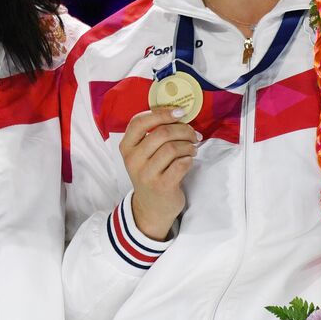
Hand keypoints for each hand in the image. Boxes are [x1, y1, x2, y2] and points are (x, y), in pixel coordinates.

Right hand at [120, 108, 199, 239]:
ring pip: (173, 148)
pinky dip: (189, 159)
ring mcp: (146, 174)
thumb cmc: (151, 173)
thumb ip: (153, 134)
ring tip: (192, 149)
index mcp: (127, 147)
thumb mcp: (143, 154)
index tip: (180, 112)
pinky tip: (189, 161)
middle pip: (161, 133)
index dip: (161, 113)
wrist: (151, 206)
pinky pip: (181, 164)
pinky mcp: (161, 186)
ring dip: (188, 146)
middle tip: (193, 134)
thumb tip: (179, 114)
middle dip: (183, 130)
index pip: (139, 122)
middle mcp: (133, 160)